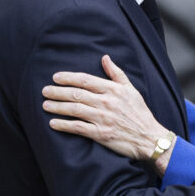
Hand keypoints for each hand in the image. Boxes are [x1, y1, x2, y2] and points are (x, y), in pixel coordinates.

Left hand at [42, 55, 171, 169]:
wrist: (149, 137)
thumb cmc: (140, 113)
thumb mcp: (131, 89)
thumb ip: (116, 74)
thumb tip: (105, 58)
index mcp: (113, 90)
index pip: (85, 80)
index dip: (68, 77)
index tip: (56, 77)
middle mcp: (106, 102)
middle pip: (76, 94)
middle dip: (57, 91)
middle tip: (45, 90)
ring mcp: (103, 118)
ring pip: (74, 110)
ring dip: (57, 107)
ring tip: (45, 104)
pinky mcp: (100, 134)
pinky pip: (77, 128)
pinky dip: (64, 125)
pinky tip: (53, 123)